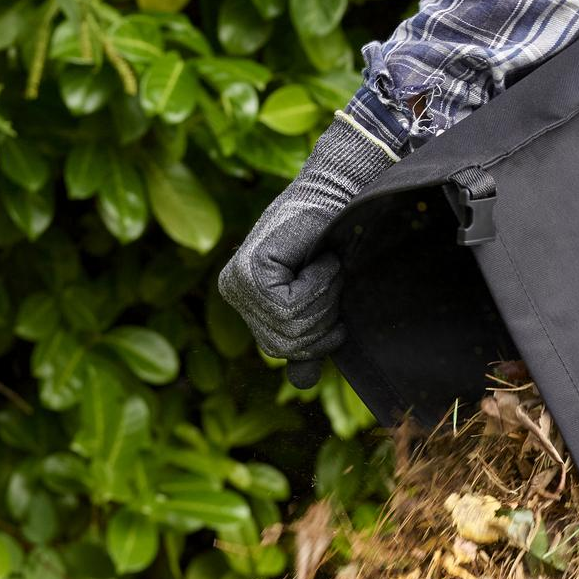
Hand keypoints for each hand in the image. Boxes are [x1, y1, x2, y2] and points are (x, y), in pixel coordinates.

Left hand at [218, 111, 398, 374]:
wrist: (344, 195)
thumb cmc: (338, 241)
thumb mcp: (323, 298)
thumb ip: (309, 336)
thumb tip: (300, 383)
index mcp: (247, 299)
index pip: (281, 350)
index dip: (318, 338)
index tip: (334, 307)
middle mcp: (234, 290)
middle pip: (283, 345)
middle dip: (322, 319)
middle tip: (331, 279)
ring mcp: (238, 281)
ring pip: (289, 327)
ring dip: (323, 298)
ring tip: (326, 266)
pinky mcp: (250, 269)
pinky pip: (290, 306)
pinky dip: (318, 284)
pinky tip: (319, 258)